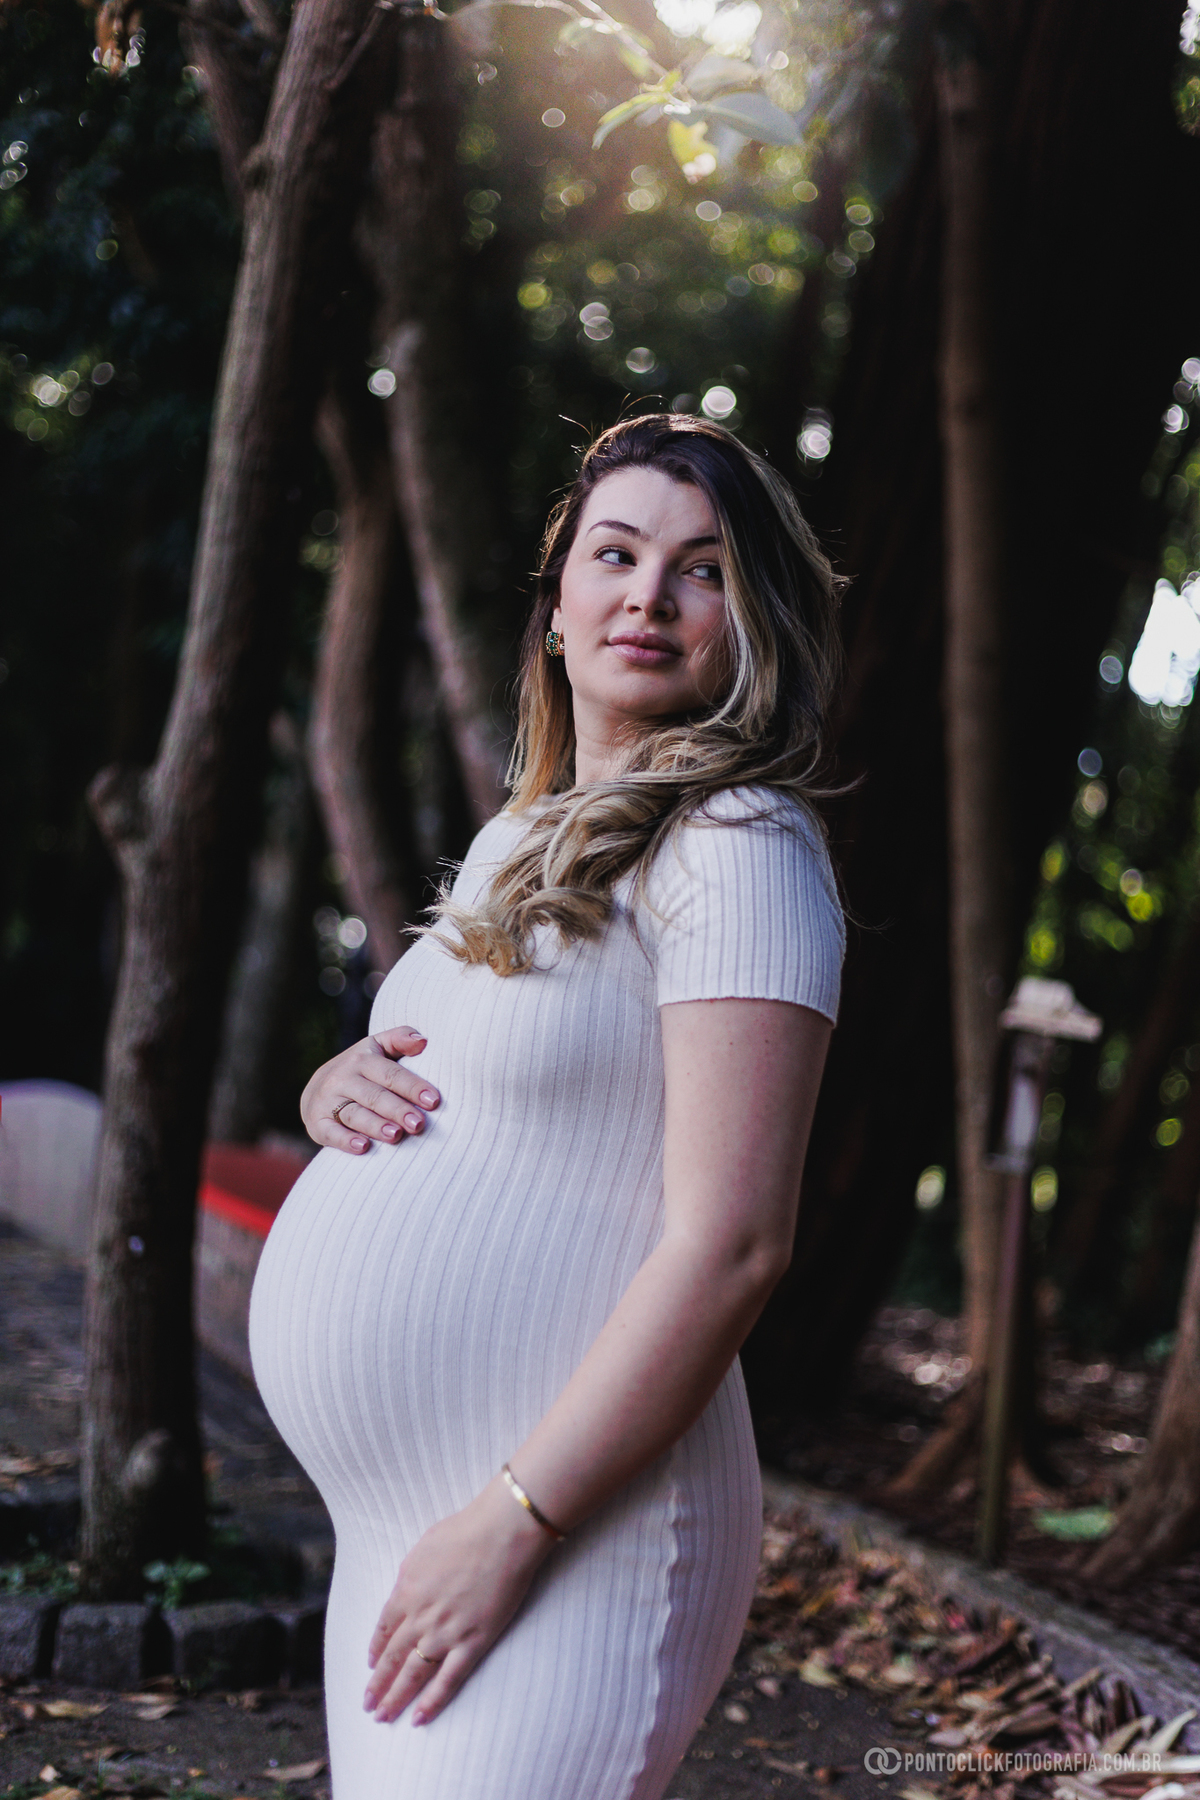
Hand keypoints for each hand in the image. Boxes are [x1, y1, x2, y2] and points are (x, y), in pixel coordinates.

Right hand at [300, 1027, 441, 1154]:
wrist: (317, 1089)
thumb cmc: (360, 1070)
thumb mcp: (377, 1048)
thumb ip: (400, 1039)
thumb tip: (423, 1041)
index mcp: (362, 1059)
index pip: (391, 1074)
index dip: (413, 1087)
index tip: (434, 1101)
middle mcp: (342, 1078)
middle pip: (374, 1096)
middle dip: (397, 1110)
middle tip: (418, 1124)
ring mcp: (328, 1101)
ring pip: (354, 1114)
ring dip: (375, 1126)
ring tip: (395, 1135)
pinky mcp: (317, 1123)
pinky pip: (330, 1132)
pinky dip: (345, 1140)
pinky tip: (363, 1147)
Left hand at [363, 1474, 553, 1726]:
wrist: (501, 1534)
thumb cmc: (465, 1531)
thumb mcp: (423, 1548)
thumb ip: (409, 1576)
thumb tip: (404, 1593)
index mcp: (405, 1592)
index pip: (383, 1630)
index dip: (375, 1651)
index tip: (370, 1666)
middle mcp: (420, 1617)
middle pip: (392, 1658)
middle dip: (377, 1684)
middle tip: (367, 1705)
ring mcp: (446, 1633)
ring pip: (414, 1675)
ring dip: (395, 1699)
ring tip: (382, 1717)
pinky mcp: (473, 1642)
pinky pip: (448, 1680)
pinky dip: (432, 1702)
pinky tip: (419, 1719)